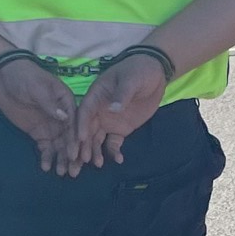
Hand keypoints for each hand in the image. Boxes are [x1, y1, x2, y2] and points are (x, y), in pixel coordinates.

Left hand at [0, 57, 82, 175]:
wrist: (5, 78)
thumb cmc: (25, 77)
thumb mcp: (37, 88)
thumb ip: (49, 103)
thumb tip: (64, 118)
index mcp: (67, 103)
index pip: (74, 123)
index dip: (76, 139)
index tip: (75, 154)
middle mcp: (62, 117)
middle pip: (70, 138)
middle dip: (72, 155)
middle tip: (73, 172)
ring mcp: (51, 126)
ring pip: (60, 146)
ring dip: (62, 159)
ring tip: (61, 173)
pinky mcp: (39, 133)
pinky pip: (45, 147)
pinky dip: (47, 157)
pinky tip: (46, 167)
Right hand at [73, 52, 168, 168]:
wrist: (155, 74)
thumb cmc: (139, 70)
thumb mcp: (131, 78)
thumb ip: (122, 93)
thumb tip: (114, 109)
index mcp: (96, 95)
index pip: (85, 111)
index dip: (80, 125)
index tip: (79, 139)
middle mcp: (98, 111)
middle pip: (86, 129)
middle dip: (82, 145)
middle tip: (79, 161)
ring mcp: (108, 121)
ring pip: (96, 139)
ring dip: (94, 152)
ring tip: (97, 165)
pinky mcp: (120, 129)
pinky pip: (114, 143)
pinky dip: (113, 152)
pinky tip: (118, 160)